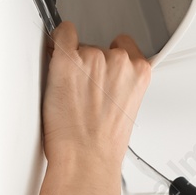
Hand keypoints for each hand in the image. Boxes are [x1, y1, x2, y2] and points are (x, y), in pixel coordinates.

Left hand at [42, 21, 150, 170]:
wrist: (86, 158)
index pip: (124, 46)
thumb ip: (122, 84)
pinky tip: (55, 58)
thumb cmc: (104, 144)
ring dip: (73, 64)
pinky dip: (56, 44)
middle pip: (99, 48)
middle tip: (84, 93)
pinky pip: (61, 36)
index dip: (109, 60)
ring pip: (79, 48)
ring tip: (71, 94)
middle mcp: (119, 61)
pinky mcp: (67, 62)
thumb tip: (106, 77)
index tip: (102, 70)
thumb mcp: (128, 109)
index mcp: (140, 72)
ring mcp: (92, 59)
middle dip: (90, 66)